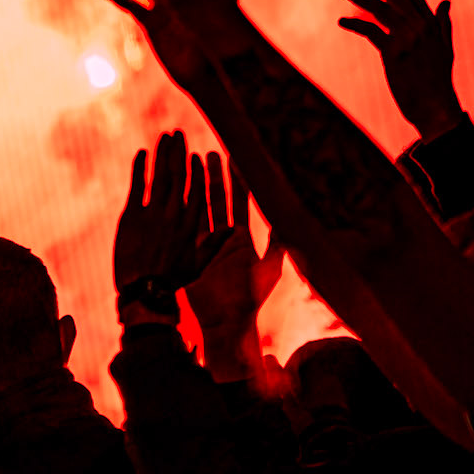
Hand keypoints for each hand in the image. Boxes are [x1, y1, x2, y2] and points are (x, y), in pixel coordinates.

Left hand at [114, 131, 225, 297]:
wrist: (144, 292)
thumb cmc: (172, 282)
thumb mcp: (199, 265)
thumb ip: (214, 243)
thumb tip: (232, 229)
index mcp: (192, 224)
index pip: (197, 190)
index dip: (197, 170)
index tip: (197, 155)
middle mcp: (174, 215)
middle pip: (179, 175)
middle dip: (179, 152)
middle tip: (179, 133)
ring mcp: (152, 214)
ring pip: (160, 176)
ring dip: (162, 154)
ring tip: (164, 136)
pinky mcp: (131, 216)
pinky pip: (137, 186)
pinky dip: (140, 168)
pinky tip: (142, 153)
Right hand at [185, 155, 284, 379]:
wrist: (226, 321)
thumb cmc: (251, 299)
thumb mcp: (270, 268)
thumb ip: (280, 243)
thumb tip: (294, 219)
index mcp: (242, 240)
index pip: (241, 204)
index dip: (240, 181)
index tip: (238, 158)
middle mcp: (223, 239)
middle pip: (219, 200)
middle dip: (215, 177)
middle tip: (212, 152)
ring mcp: (205, 244)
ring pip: (201, 208)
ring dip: (197, 186)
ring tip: (193, 162)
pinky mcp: (189, 252)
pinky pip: (187, 225)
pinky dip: (184, 206)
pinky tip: (179, 187)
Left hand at [334, 0, 461, 140]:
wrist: (437, 109)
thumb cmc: (438, 81)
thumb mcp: (445, 48)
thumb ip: (443, 23)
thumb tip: (445, 2)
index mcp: (430, 22)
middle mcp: (420, 25)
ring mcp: (407, 38)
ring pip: (379, 7)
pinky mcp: (394, 54)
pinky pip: (371, 32)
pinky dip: (355, 24)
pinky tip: (341, 21)